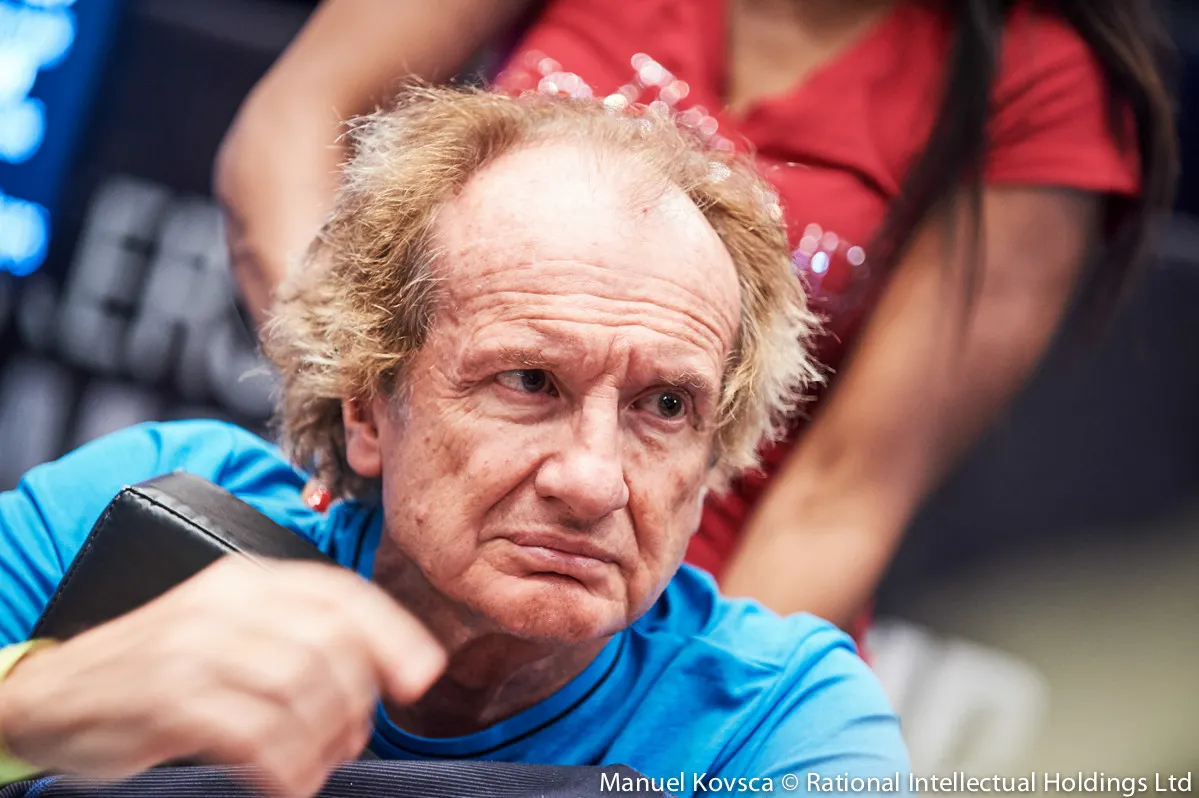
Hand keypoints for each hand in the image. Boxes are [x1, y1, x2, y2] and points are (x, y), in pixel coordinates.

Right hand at [0, 557, 445, 796]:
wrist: (58, 694)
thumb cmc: (162, 667)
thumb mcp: (232, 631)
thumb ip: (299, 637)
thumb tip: (383, 675)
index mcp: (248, 578)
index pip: (342, 595)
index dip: (394, 636)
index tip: (422, 678)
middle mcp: (226, 603)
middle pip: (331, 645)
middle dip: (357, 701)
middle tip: (351, 741)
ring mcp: (196, 647)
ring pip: (301, 688)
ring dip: (323, 739)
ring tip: (314, 766)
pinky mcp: (170, 697)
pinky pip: (255, 732)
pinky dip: (284, 765)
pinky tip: (284, 783)